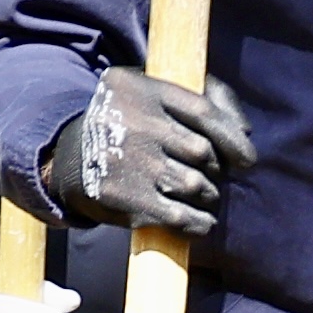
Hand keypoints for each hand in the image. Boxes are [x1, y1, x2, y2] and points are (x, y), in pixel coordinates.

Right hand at [50, 69, 252, 233]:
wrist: (65, 159)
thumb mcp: (151, 92)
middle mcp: (135, 122)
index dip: (233, 138)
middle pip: (204, 152)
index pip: (204, 112)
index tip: (246, 159)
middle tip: (211, 174)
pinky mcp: (126, 199)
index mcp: (141, 89)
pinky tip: (198, 220)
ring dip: (208, 196)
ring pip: (197, 186)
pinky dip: (199, 223)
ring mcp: (130, 162)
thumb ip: (204, 95)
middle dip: (216, 169)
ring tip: (199, 194)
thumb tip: (244, 131)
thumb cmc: (126, 121)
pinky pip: (182, 217)